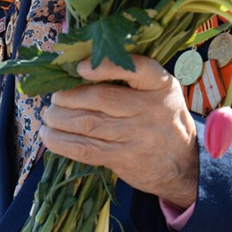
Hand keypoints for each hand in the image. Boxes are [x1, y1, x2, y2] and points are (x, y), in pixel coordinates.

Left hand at [40, 57, 198, 208]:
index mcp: (160, 85)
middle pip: (99, 98)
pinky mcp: (123, 158)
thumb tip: (78, 68)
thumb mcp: (159, 92)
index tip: (79, 68)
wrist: (183, 165)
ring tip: (48, 116)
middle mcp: (151, 109)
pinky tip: (48, 135)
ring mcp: (137, 136)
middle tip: (55, 98)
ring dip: (59, 118)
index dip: (104, 66)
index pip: (135, 68)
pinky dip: (61, 142)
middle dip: (67, 97)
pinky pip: (85, 149)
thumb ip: (130, 78)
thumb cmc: (162, 120)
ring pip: (88, 123)